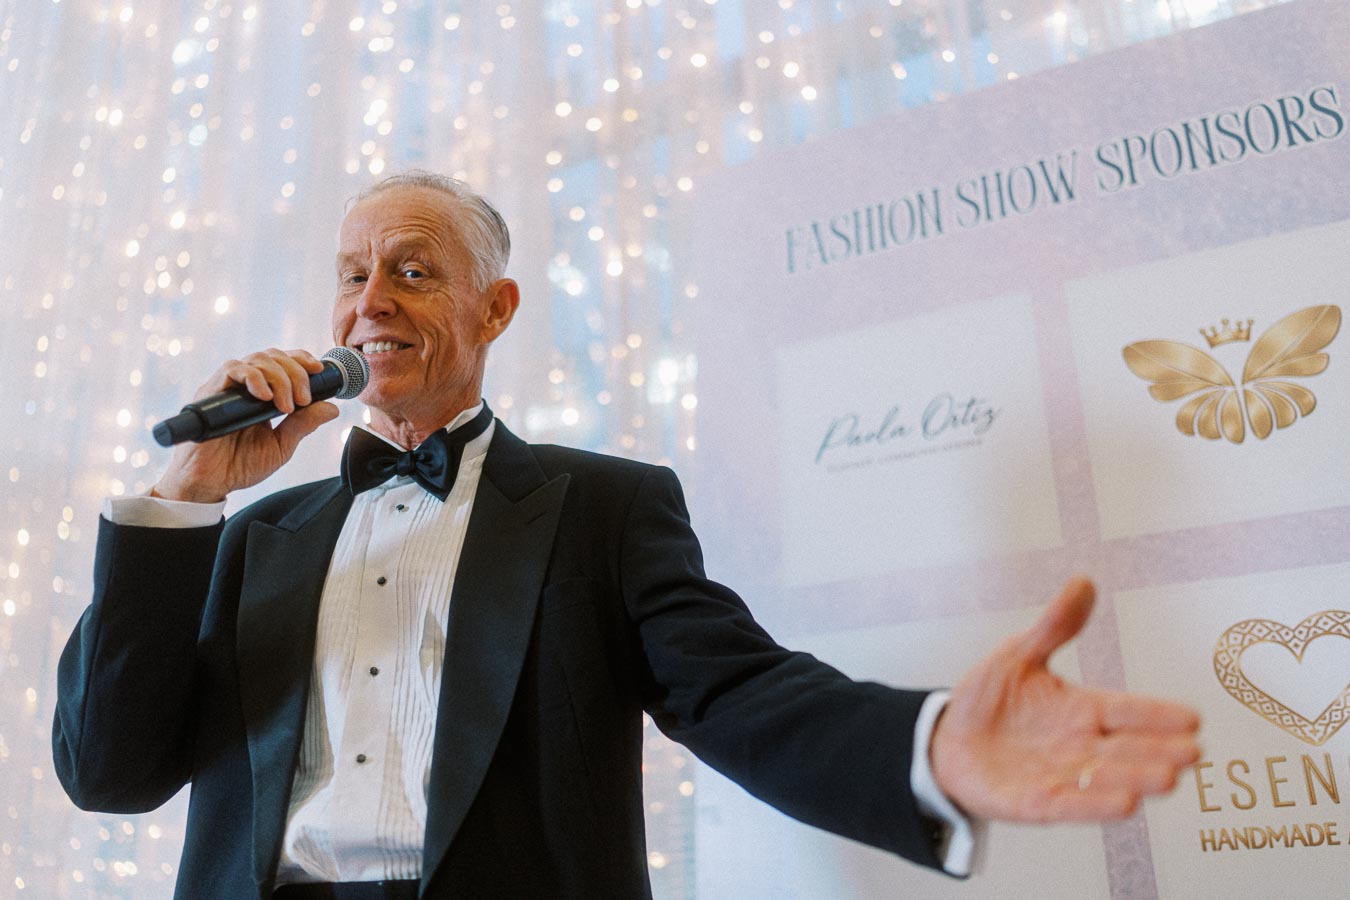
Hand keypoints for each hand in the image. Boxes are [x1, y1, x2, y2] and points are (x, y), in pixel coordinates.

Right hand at [152, 348, 340, 502]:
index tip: (319, 370)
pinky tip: (265, 397)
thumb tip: (331, 408)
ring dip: (279, 377)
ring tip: (286, 406)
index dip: (301, 359)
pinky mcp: (211, 393)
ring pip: (256, 359)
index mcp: (262, 394)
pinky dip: (254, 378)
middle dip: (295, 373)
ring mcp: (227, 387)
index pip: (282, 361)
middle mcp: (244, 386)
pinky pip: (232, 370)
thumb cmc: (240, 464)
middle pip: (272, 356)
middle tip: (303, 400)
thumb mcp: (281, 445)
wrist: (210, 483)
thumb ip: (303, 425)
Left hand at [929, 577, 1199, 822]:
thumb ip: (1054, 626)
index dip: (1157, 714)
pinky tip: (1127, 804)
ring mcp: (1062, 776)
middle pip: (1127, 748)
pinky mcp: (1037, 802)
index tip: (1193, 717)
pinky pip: (1071, 804)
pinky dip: (1095, 804)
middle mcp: (1080, 745)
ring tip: (1168, 777)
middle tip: (1193, 751)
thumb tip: (1084, 582)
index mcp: (1082, 709)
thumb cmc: (989, 700)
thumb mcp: (1018, 654)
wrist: (947, 740)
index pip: (1126, 710)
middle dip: (1159, 750)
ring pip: (1107, 779)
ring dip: (1136, 778)